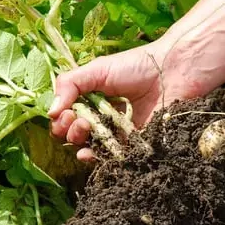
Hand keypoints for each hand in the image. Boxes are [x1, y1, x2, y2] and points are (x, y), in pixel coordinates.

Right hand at [48, 41, 196, 160]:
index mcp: (94, 102)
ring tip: (84, 131)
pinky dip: (100, 159)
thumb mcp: (97, 70)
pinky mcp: (138, 147)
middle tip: (77, 121)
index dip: (63, 119)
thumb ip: (70, 84)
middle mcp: (106, 120)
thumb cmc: (137, 66)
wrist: (174, 72)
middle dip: (69, 131)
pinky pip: (116, 159)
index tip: (66, 113)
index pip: (70, 118)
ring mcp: (122, 135)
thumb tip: (50, 111)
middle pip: (79, 136)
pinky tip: (90, 153)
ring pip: (94, 149)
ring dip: (81, 145)